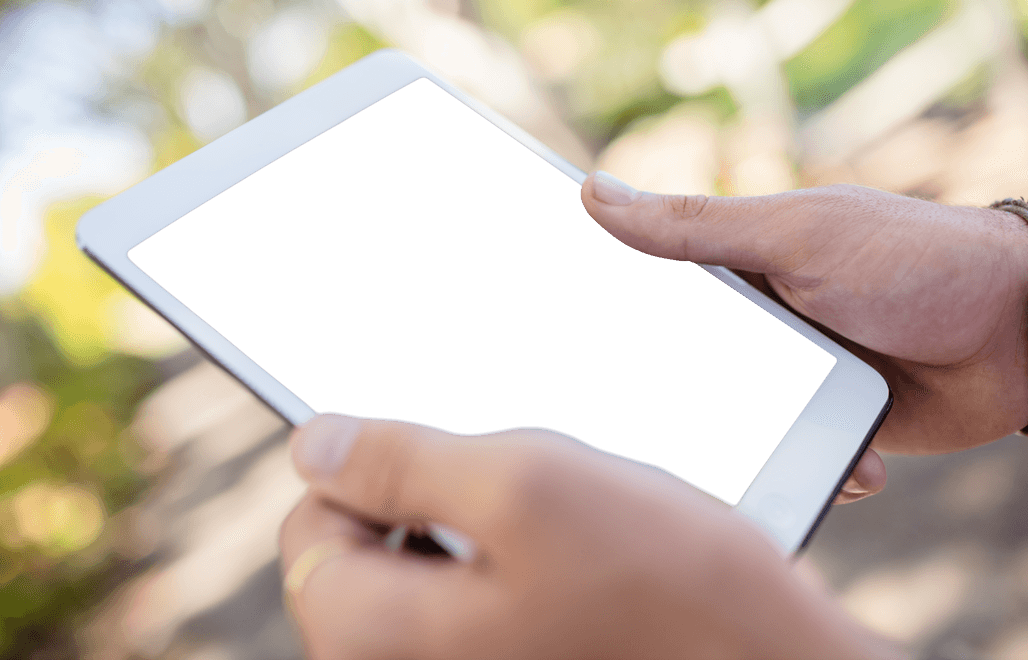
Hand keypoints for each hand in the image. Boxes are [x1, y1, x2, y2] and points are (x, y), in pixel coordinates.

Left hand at [279, 412, 897, 659]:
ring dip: (476, 525)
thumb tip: (312, 445)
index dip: (362, 463)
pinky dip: (507, 560)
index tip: (442, 444)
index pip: (309, 526)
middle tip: (518, 482)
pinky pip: (475, 601)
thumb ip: (398, 459)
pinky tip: (575, 548)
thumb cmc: (664, 584)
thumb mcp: (524, 484)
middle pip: (365, 552)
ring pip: (426, 572)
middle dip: (426, 496)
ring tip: (558, 517)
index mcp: (376, 637)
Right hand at [581, 174, 1027, 500]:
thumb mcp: (795, 234)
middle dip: (656, 388)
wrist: (1019, 332)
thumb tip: (593, 190)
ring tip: (716, 460)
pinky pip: (785, 455)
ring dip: (729, 438)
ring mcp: (788, 376)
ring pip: (726, 417)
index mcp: (736, 267)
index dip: (600, 301)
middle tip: (612, 412)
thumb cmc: (910, 258)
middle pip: (676, 361)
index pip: (646, 284)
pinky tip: (822, 466)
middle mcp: (754, 322)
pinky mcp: (824, 425)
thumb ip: (697, 226)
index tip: (545, 321)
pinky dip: (794, 467)